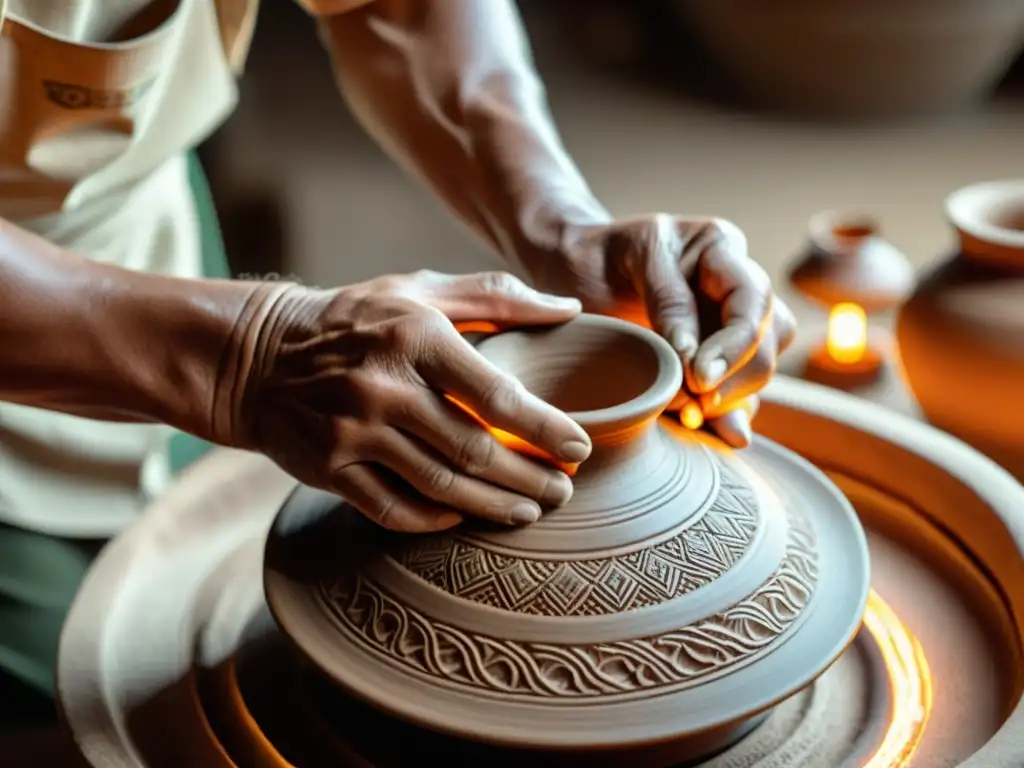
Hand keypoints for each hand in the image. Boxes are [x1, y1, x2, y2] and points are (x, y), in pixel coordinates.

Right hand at [222, 270, 591, 532]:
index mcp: (414, 336)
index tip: (580, 449)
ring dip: (493, 505)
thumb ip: (496, 297)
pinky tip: (464, 516)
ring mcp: (352, 432)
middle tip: (564, 492)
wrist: (257, 356)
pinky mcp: (328, 468)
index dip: (545, 429)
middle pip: (474, 450)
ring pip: (439, 486)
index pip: (495, 394)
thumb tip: (569, 310)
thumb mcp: (419, 290)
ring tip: (529, 510)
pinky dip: (435, 518)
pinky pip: (393, 508)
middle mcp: (383, 386)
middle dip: (529, 478)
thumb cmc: (356, 319)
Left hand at [546, 214, 795, 446]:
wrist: (569, 273)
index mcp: (721, 249)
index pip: (753, 301)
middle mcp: (736, 286)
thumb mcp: (629, 259)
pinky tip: (711, 433)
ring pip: (761, 368)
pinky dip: (726, 416)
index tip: (699, 378)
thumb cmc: (595, 257)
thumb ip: (668, 302)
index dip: (735, 345)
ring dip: (733, 400)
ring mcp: (730, 323)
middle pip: (768, 340)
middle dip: (735, 379)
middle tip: (693, 405)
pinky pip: (738, 392)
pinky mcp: (715, 359)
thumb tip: (695, 361)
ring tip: (692, 416)